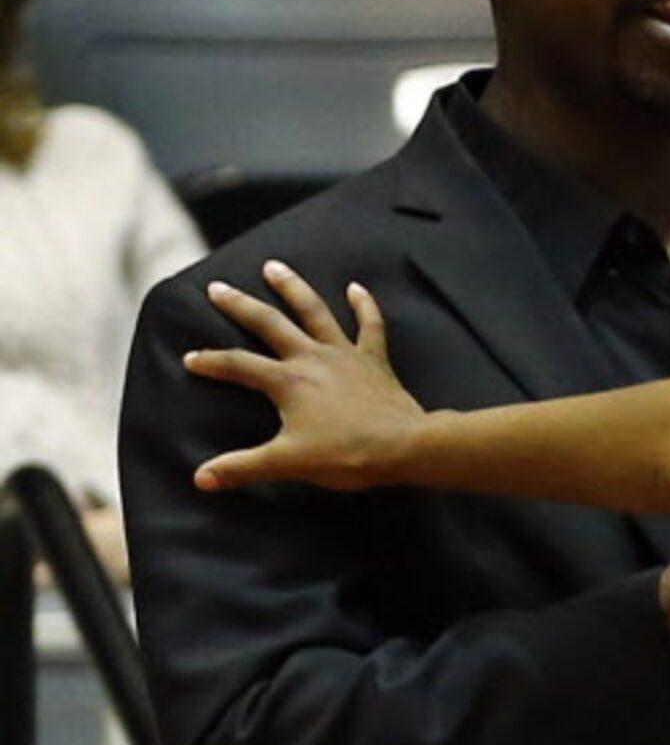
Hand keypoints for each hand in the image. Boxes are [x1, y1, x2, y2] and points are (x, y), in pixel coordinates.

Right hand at [189, 262, 423, 492]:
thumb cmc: (347, 454)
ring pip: (315, 311)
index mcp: (288, 381)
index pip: (238, 366)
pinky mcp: (374, 360)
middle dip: (240, 305)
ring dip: (293, 288)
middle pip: (269, 324)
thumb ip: (243, 467)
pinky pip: (370, 325)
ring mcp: (345, 354)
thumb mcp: (288, 462)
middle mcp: (313, 357)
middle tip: (217, 287)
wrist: (405, 447)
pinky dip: (364, 305)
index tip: (190, 358)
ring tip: (274, 266)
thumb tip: (201, 479)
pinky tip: (356, 287)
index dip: (211, 362)